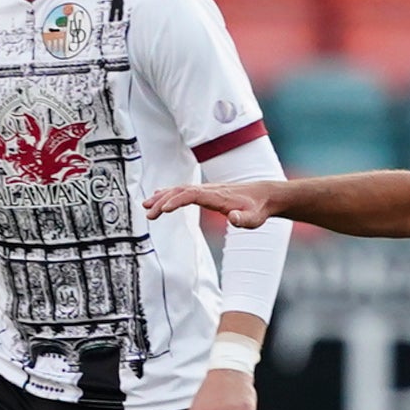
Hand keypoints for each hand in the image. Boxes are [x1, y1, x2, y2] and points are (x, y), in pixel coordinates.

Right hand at [144, 181, 284, 227]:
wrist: (264, 195)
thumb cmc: (258, 209)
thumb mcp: (255, 218)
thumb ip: (244, 220)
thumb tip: (233, 218)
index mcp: (217, 196)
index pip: (192, 195)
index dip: (177, 201)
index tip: (163, 210)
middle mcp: (209, 190)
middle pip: (181, 191)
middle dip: (162, 201)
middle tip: (148, 214)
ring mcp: (206, 190)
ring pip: (179, 189)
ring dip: (162, 197)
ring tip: (146, 207)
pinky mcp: (206, 192)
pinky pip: (183, 190)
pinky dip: (169, 193)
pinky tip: (158, 196)